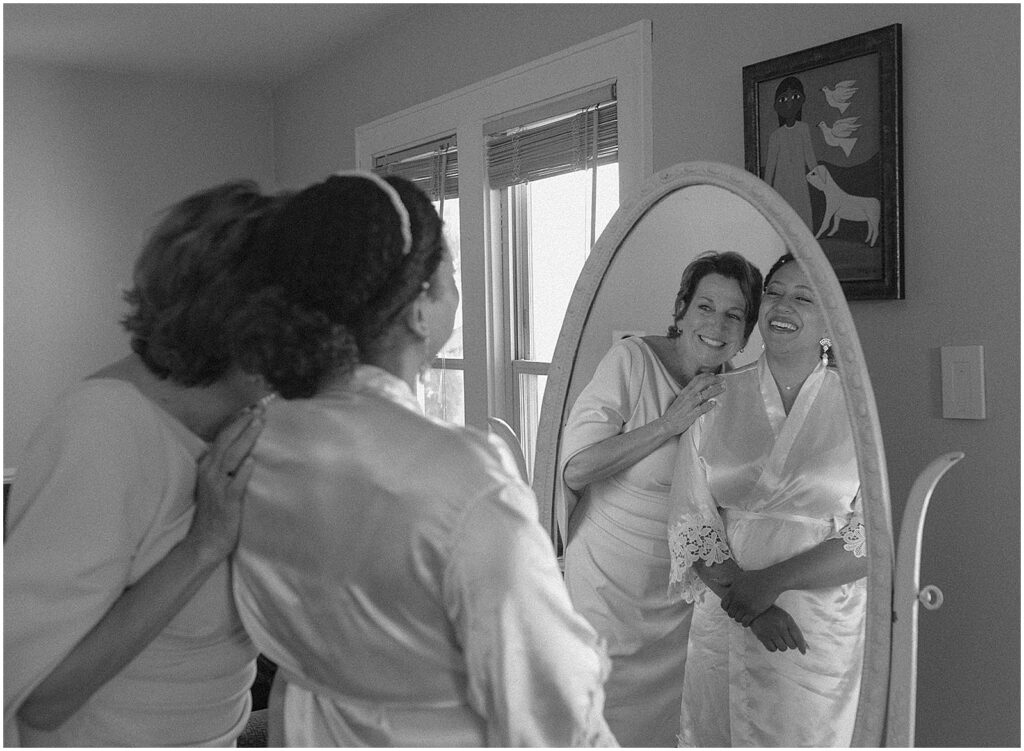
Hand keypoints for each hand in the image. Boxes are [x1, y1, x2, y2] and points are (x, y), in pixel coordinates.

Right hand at [190, 406, 263, 557]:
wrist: (205, 540)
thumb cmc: (216, 510)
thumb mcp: (217, 482)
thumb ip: (227, 465)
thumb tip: (246, 447)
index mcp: (208, 465)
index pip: (222, 437)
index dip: (236, 422)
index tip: (251, 408)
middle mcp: (210, 472)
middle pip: (227, 442)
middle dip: (243, 424)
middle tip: (259, 410)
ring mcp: (217, 486)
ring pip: (232, 457)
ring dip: (245, 439)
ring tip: (258, 424)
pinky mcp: (226, 501)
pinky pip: (235, 483)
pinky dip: (243, 471)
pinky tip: (252, 460)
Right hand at [660, 372, 723, 435]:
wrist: (667, 424)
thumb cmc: (675, 412)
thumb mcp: (681, 399)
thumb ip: (690, 394)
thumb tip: (700, 390)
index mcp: (685, 392)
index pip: (696, 379)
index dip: (706, 375)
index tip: (714, 374)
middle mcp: (688, 396)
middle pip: (702, 383)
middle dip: (713, 380)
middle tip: (722, 379)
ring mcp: (690, 405)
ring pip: (704, 394)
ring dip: (715, 390)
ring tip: (723, 388)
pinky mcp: (691, 414)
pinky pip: (702, 408)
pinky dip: (708, 405)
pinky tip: (714, 403)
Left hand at [720, 568, 780, 625]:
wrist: (770, 581)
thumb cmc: (755, 577)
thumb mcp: (739, 576)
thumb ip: (727, 580)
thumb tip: (717, 582)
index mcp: (732, 592)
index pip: (723, 605)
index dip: (727, 608)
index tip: (733, 607)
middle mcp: (737, 600)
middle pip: (730, 613)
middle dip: (734, 614)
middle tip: (740, 613)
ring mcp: (745, 606)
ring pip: (737, 619)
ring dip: (740, 619)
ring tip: (744, 616)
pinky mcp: (754, 611)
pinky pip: (745, 623)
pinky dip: (745, 623)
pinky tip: (749, 620)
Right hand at [748, 605, 807, 653]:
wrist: (755, 609)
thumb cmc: (774, 615)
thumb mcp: (786, 618)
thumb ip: (796, 632)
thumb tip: (807, 648)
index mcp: (787, 620)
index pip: (798, 637)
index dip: (802, 646)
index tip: (803, 652)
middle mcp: (780, 626)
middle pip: (792, 645)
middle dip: (789, 643)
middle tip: (783, 637)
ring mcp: (771, 631)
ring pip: (783, 648)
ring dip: (781, 645)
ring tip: (776, 637)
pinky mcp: (762, 636)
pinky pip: (772, 649)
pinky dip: (773, 647)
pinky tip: (770, 640)